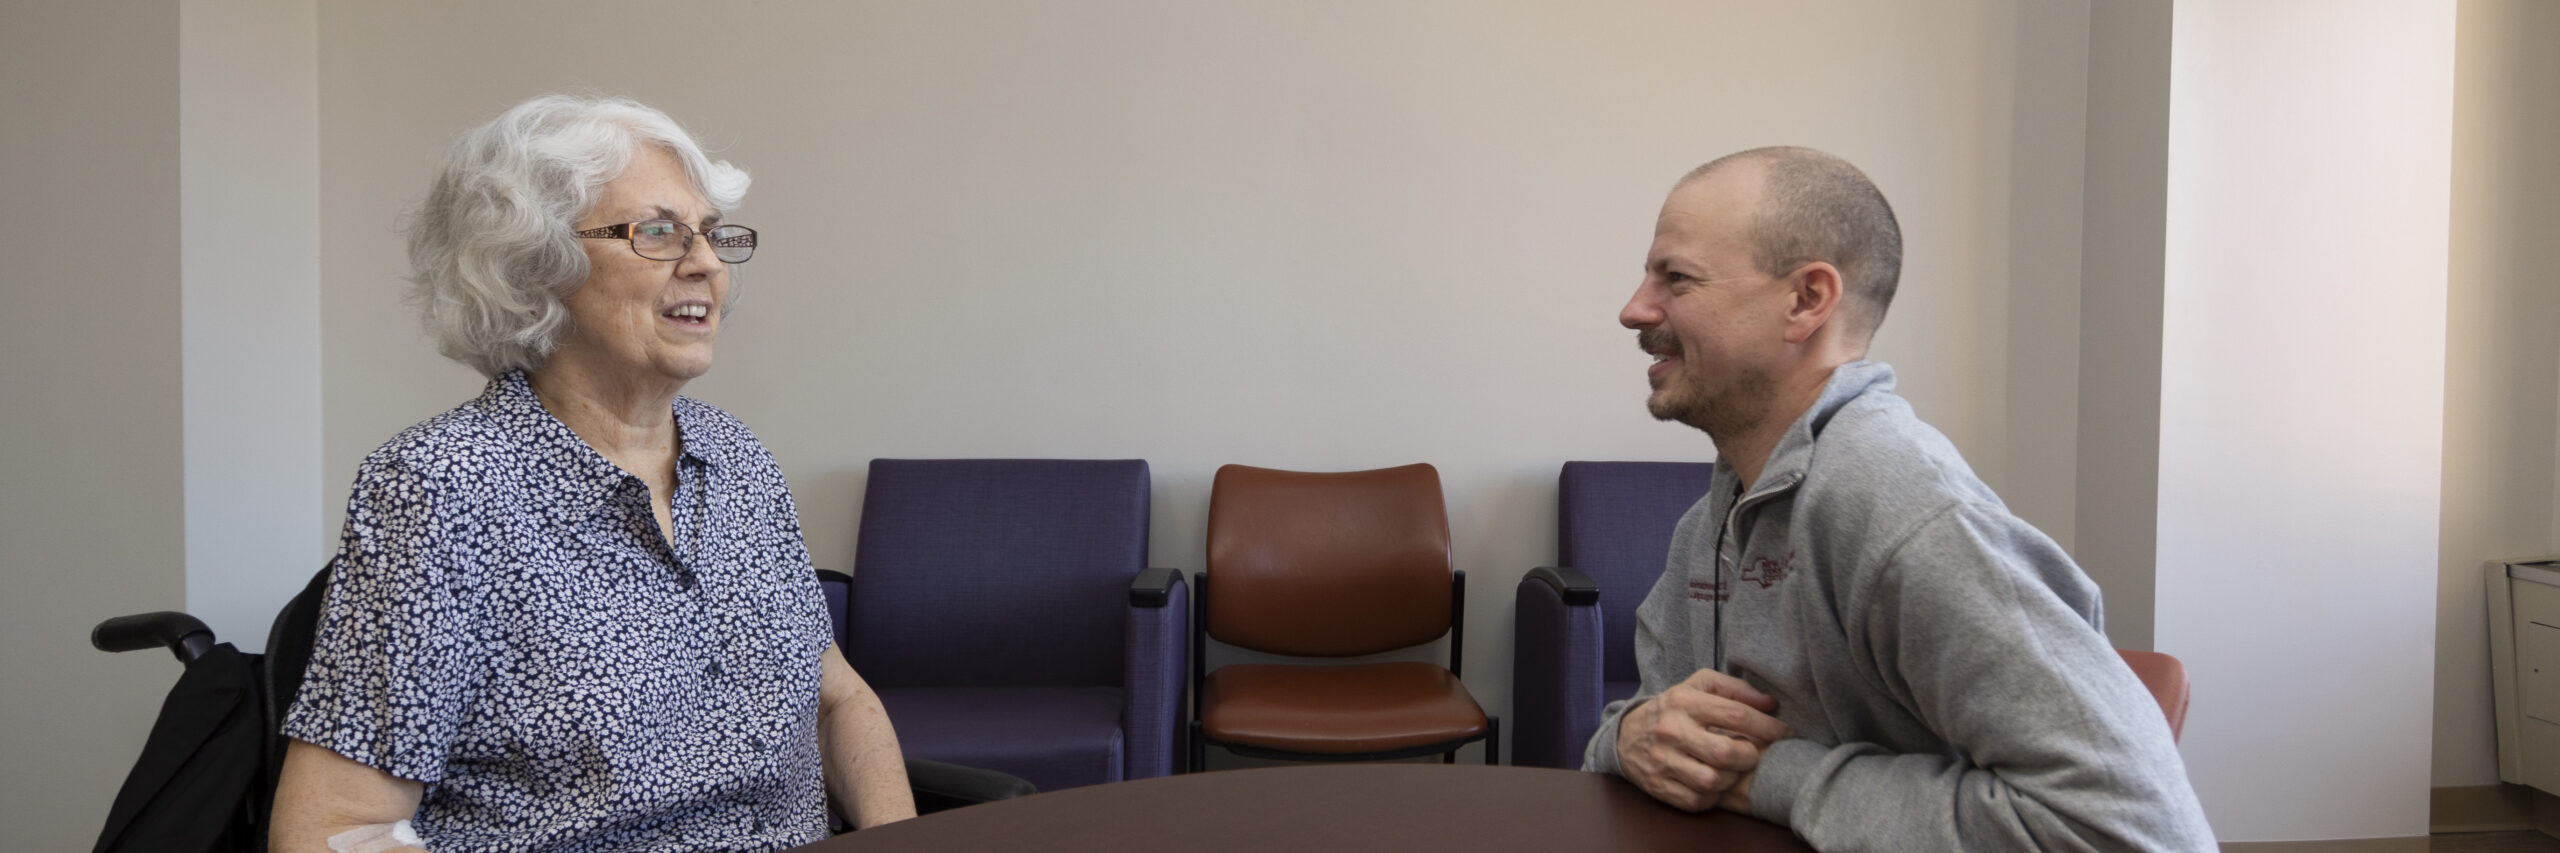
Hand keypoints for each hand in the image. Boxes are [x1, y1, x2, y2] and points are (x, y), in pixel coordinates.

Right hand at [1615, 668, 1791, 811]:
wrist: (1625, 737)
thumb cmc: (1673, 709)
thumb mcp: (1697, 686)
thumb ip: (1734, 689)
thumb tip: (1770, 703)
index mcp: (1683, 701)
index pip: (1735, 714)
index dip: (1767, 726)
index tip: (1784, 732)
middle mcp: (1671, 730)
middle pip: (1725, 752)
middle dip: (1750, 756)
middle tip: (1754, 754)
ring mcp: (1662, 761)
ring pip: (1712, 780)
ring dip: (1732, 778)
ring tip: (1734, 769)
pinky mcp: (1659, 786)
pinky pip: (1697, 800)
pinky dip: (1713, 795)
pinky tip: (1715, 783)